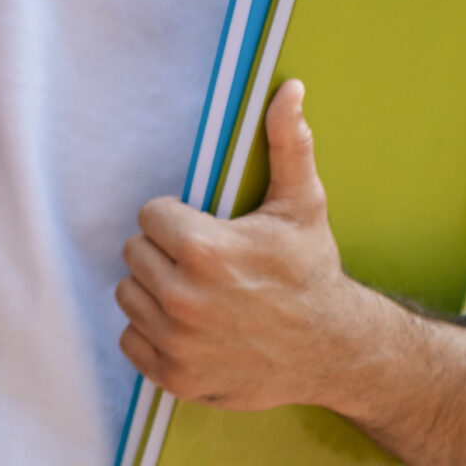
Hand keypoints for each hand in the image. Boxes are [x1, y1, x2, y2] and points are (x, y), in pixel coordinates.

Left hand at [115, 81, 386, 411]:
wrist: (337, 349)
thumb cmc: (312, 271)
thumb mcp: (302, 204)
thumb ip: (287, 144)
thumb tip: (288, 88)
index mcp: (204, 250)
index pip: (148, 215)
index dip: (177, 220)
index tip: (208, 232)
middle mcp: (183, 298)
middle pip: (134, 254)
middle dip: (164, 254)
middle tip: (205, 265)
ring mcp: (177, 342)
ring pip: (128, 295)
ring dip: (154, 292)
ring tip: (199, 293)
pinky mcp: (175, 377)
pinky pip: (131, 340)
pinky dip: (154, 335)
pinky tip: (192, 327)